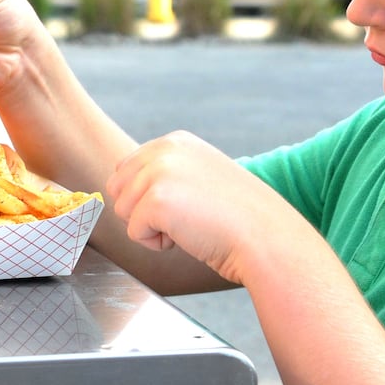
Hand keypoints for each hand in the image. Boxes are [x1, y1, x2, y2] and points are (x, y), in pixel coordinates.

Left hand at [106, 131, 313, 285]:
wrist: (265, 236)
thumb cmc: (237, 216)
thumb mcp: (201, 176)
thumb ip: (167, 172)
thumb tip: (120, 186)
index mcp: (176, 141)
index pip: (126, 169)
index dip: (148, 198)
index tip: (186, 204)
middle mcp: (165, 149)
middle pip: (118, 189)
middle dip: (143, 211)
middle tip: (186, 217)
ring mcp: (160, 172)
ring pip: (124, 211)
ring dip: (152, 228)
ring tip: (191, 224)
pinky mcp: (157, 201)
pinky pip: (135, 233)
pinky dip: (158, 244)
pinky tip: (190, 235)